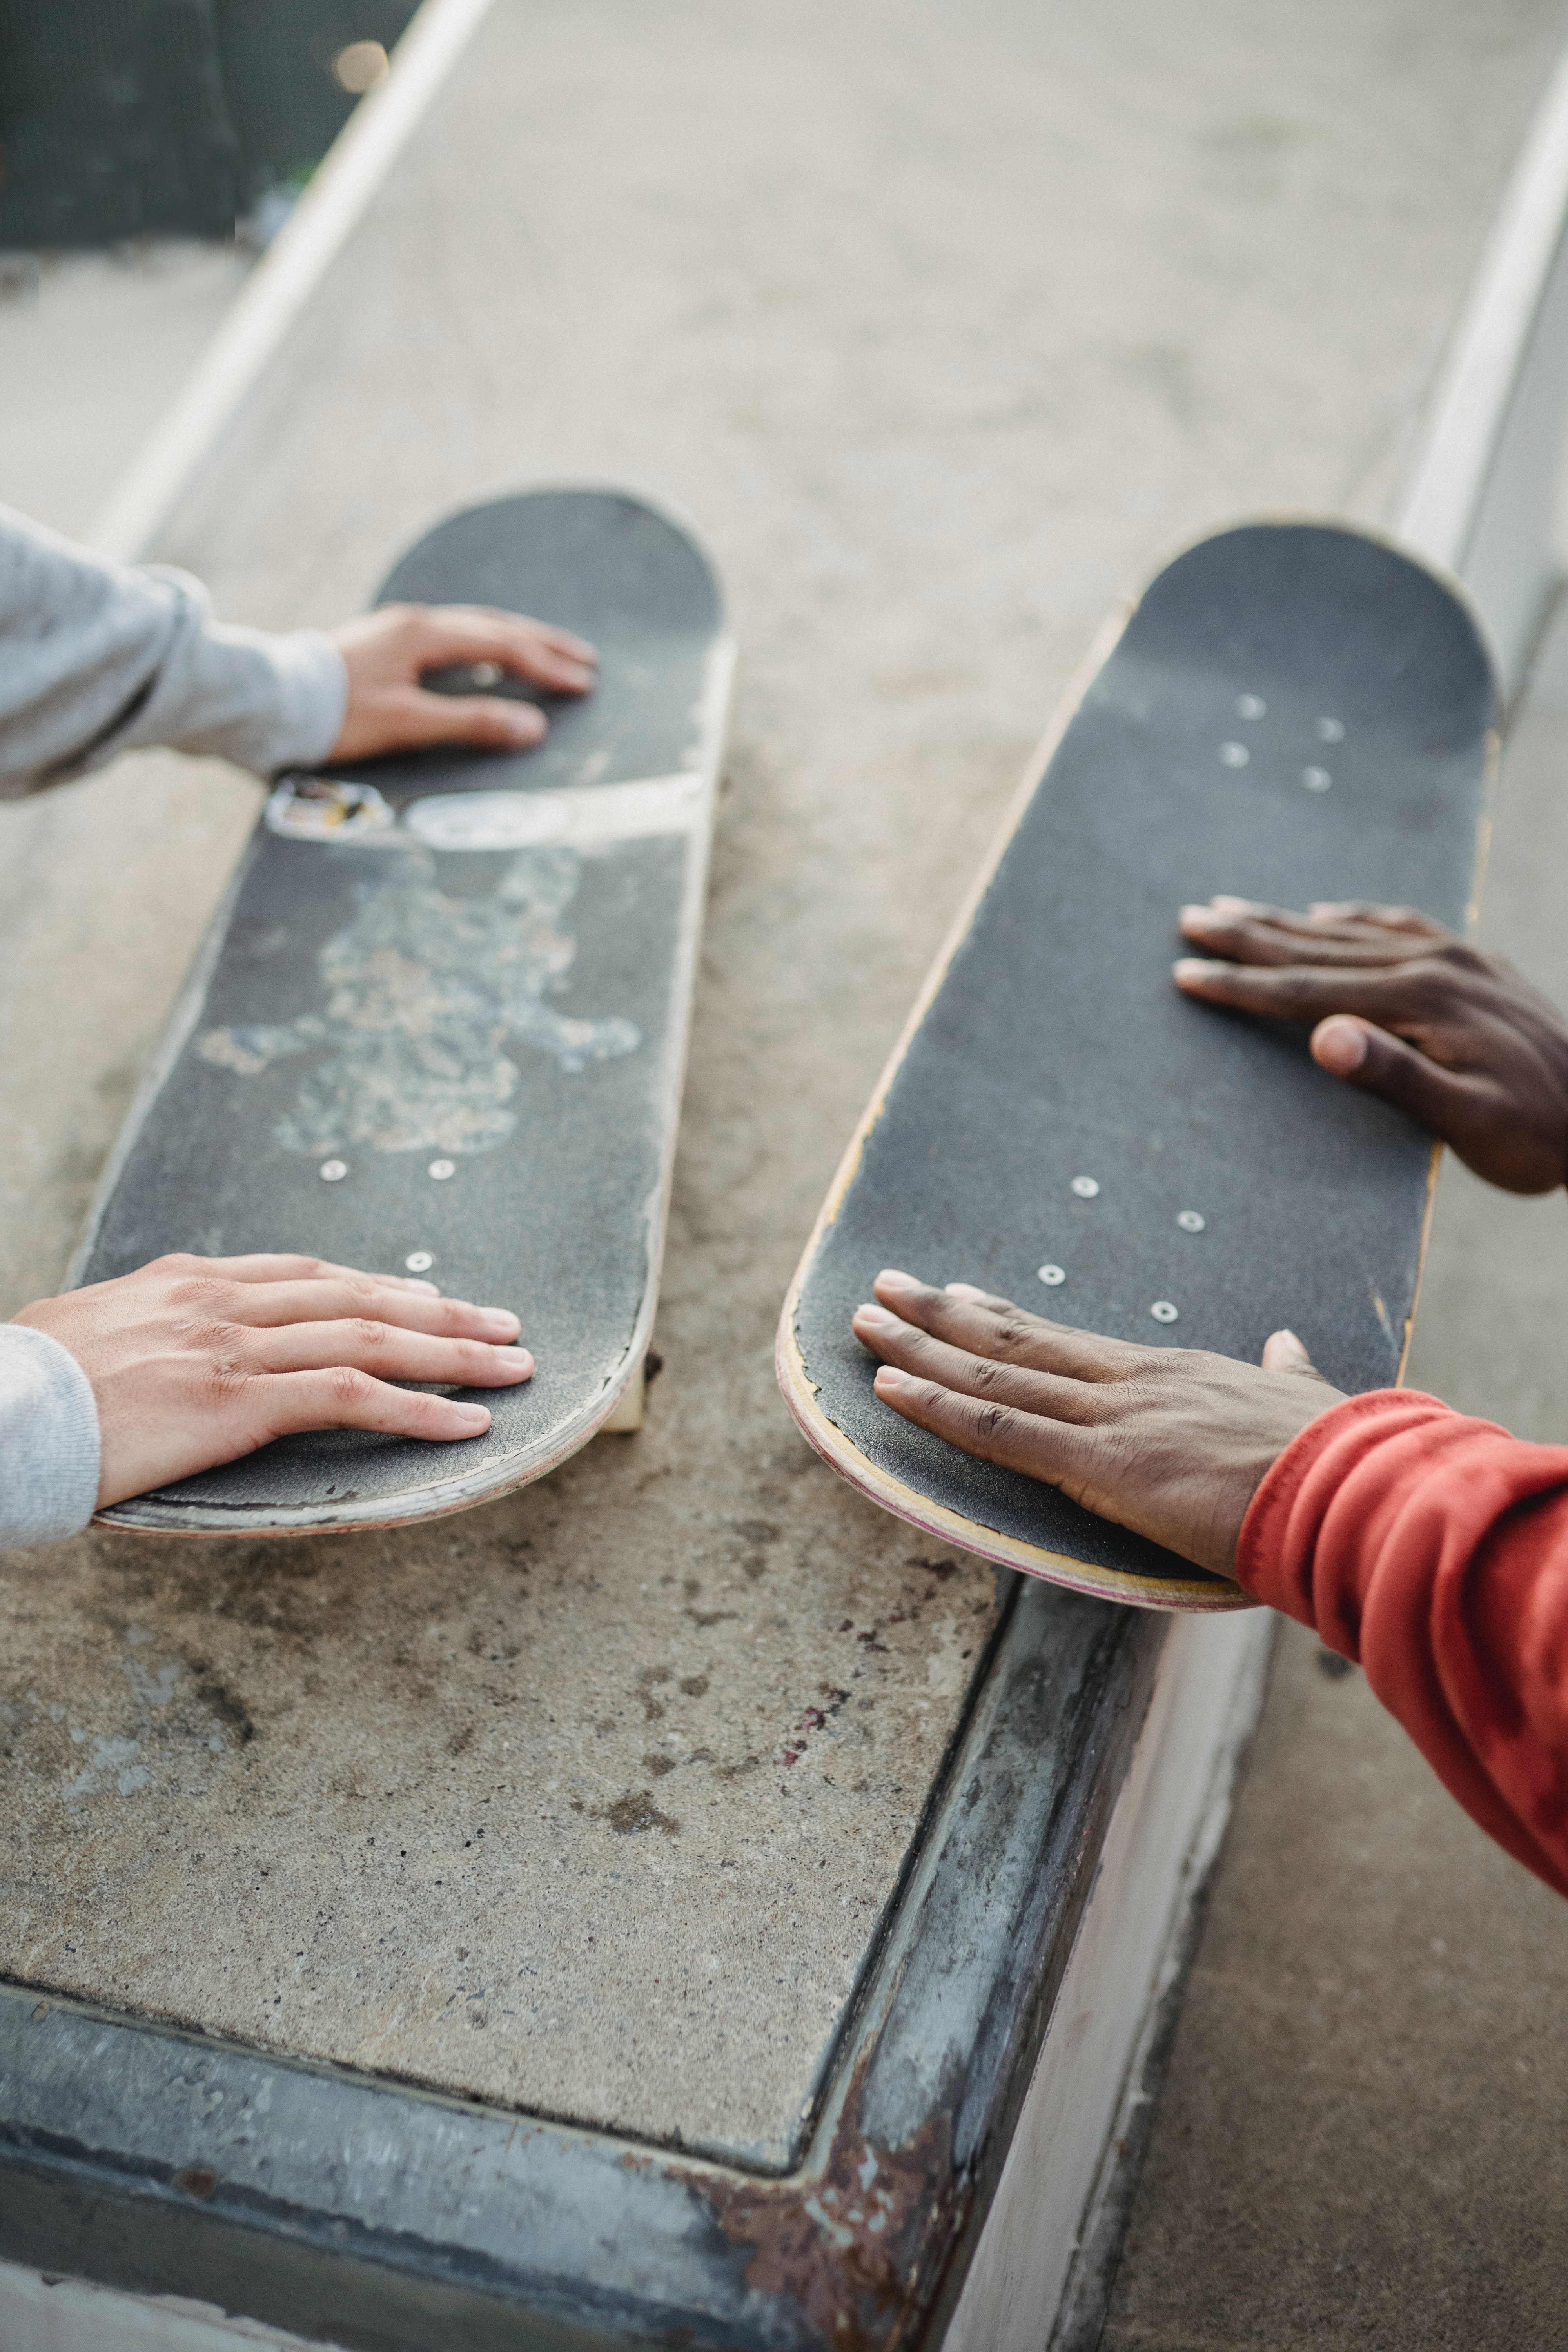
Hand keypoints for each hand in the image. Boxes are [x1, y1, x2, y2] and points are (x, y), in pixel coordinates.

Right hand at [12, 1252, 533, 1510]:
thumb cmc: (25, 1390)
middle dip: (443, 1311)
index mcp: (186, 1280)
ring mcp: (231, 1346)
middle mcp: (219, 1300)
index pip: (309, 1275)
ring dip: (454, 1353)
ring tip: (513, 1365)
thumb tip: (161, 1345)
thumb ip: (146, 1330)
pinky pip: (350, 1394)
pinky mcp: (235, 1400)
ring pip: (373, 1336)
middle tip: (504, 1323)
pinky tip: (465, 1421)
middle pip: (359, 1295)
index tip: (431, 1296)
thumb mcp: (90, 1335)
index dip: (380, 1285)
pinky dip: (418, 1407)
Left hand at [328, 603, 596, 760]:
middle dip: (543, 644)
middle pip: (494, 626)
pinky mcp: (385, 645)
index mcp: (423, 635)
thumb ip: (470, 723)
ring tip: (548, 655)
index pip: (502, 645)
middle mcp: (414, 623)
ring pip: (473, 628)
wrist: (269, 703)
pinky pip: (451, 637)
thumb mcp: (406, 723)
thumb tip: (531, 726)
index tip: (583, 683)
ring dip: (516, 641)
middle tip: (584, 660)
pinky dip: (484, 646)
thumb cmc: (332, 716)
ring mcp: (398, 630)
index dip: (547, 665)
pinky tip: (489, 659)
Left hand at [850, 1271, 1340, 1575]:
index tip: (956, 1296)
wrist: (1356, 1490)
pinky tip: (889, 1389)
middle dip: (939, 1315)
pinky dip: (939, 1408)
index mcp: (1169, 1374)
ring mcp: (1112, 1420)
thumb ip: (1286, 1375)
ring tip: (862, 1323)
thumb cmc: (1338, 1459)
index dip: (1002, 1320)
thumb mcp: (1305, 1403)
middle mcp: (1129, 1383)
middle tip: (883, 1288)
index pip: (1064, 1343)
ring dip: (918, 1351)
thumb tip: (1287, 1348)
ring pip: (991, 1375)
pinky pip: (1001, 1430)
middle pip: (1014, 1342)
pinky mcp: (1104, 1466)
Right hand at [1174, 897, 1567, 1193]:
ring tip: (1235, 907)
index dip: (1242, 985)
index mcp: (1420, 1002)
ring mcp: (1456, 957)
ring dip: (1287, 921)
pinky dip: (1351, 919)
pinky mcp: (1475, 962)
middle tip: (1190, 919)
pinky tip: (1327, 914)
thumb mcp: (1469, 1121)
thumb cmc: (1540, 1134)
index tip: (1187, 973)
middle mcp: (1433, 964)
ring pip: (1350, 932)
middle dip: (1248, 935)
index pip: (1307, 991)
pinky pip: (1397, 926)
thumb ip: (1395, 1075)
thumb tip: (1321, 1037)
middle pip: (1318, 947)